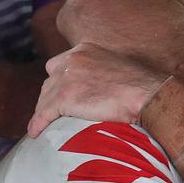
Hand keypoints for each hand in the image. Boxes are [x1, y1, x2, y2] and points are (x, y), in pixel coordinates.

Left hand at [27, 42, 170, 136]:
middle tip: (52, 112)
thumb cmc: (144, 89)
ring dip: (43, 111)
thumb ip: (104, 74)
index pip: (63, 64)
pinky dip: (38, 123)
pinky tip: (35, 133)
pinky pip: (44, 112)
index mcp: (86, 50)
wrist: (148, 96)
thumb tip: (103, 91)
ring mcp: (68, 78)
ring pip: (45, 97)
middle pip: (50, 79)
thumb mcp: (119, 70)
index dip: (61, 81)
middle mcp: (73, 59)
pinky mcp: (65, 97)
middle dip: (49, 96)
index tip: (62, 93)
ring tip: (42, 125)